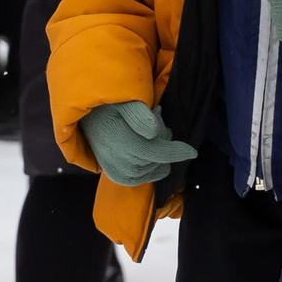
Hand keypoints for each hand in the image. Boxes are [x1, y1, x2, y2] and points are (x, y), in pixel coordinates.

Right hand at [79, 100, 197, 186]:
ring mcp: (114, 169)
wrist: (88, 117)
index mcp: (119, 139)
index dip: (176, 151)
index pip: (155, 151)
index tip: (193, 152)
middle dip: (165, 147)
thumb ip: (139, 114)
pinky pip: (138, 179)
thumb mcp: (125, 101)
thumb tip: (153, 132)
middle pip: (156, 161)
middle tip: (160, 129)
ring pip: (149, 171)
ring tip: (153, 141)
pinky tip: (152, 160)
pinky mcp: (114, 174)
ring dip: (158, 159)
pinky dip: (150, 172)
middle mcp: (116, 158)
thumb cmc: (110, 106)